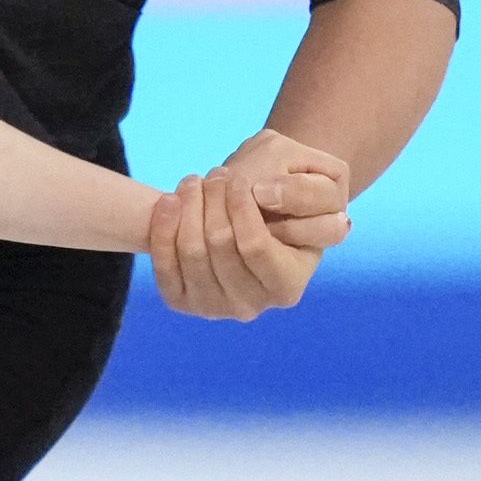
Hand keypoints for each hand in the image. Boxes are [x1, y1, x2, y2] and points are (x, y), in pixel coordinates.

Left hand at [147, 132, 352, 320]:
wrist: (248, 227)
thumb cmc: (284, 204)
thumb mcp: (317, 191)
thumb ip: (308, 191)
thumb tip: (265, 194)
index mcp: (287, 286)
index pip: (254, 244)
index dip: (239, 204)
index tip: (236, 177)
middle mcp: (252, 305)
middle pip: (219, 243)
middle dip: (213, 199)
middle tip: (215, 173)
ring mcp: (215, 307)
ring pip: (191, 249)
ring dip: (188, 206)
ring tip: (194, 181)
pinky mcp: (182, 302)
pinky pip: (164, 264)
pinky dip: (163, 227)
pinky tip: (169, 200)